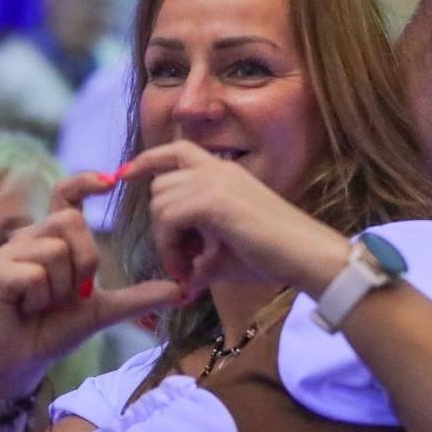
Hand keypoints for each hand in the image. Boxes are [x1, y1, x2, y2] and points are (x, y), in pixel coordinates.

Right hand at [0, 170, 179, 398]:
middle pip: (69, 221)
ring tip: (46, 305)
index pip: (66, 194)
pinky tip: (27, 310)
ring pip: (53, 250)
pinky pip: (32, 274)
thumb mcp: (104, 310)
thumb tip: (183, 291)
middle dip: (85, 260)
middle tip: (75, 292)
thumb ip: (139, 297)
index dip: (86, 180)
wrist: (23, 361)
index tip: (112, 180)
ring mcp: (8, 254)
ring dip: (60, 287)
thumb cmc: (56, 329)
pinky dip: (39, 298)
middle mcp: (29, 238)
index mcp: (53, 238)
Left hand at [126, 141, 349, 297]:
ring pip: (161, 203)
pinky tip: (191, 268)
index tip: (125, 175)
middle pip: (160, 185)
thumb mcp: (228, 252)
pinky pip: (170, 218)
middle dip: (160, 225)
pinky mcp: (214, 201)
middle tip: (180, 261)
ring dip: (165, 240)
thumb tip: (185, 281)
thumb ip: (201, 258)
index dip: (147, 161)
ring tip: (187, 268)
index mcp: (224, 172)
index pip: (176, 150)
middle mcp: (218, 170)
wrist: (307, 255)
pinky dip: (171, 246)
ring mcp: (216, 182)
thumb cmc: (275, 256)